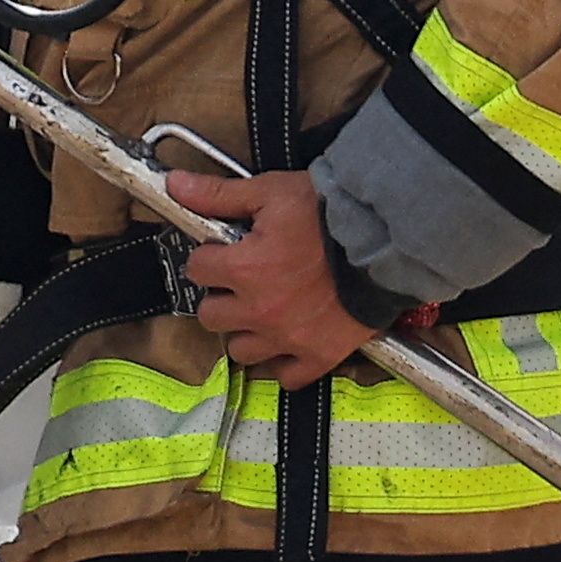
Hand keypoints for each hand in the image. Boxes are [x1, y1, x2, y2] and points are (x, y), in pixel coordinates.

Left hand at [167, 169, 380, 390]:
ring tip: (262, 311)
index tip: (224, 252)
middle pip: (211, 316)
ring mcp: (288, 337)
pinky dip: (283, 363)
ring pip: (241, 350)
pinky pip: (286, 376)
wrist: (385, 239)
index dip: (209, 257)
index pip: (197, 269)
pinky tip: (287, 341)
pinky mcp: (319, 355)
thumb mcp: (270, 193)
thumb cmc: (329, 213)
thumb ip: (219, 196)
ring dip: (246, 331)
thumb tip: (175, 185)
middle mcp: (259, 309)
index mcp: (242, 268)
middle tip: (241, 282)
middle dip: (221, 297)